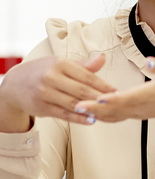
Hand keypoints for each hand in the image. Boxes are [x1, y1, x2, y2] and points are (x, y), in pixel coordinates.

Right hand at [0, 54, 114, 130]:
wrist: (14, 84)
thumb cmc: (43, 71)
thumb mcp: (61, 63)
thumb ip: (83, 65)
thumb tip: (103, 58)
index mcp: (60, 64)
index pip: (87, 75)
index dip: (103, 85)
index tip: (116, 91)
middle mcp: (51, 78)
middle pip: (81, 90)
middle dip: (100, 98)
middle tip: (115, 103)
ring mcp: (45, 93)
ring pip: (73, 103)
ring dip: (91, 109)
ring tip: (106, 112)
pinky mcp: (41, 107)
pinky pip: (63, 114)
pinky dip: (79, 118)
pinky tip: (91, 120)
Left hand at [75, 58, 154, 149]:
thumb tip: (148, 62)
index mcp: (148, 96)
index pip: (126, 98)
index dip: (111, 99)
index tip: (96, 98)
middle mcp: (138, 107)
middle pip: (113, 110)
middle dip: (94, 108)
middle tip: (75, 106)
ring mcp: (134, 113)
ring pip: (110, 115)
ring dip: (93, 113)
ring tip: (74, 108)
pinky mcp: (130, 114)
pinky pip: (112, 117)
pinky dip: (99, 115)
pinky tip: (87, 111)